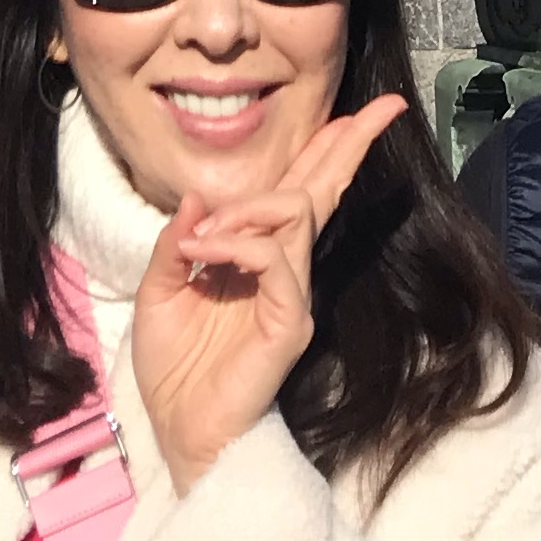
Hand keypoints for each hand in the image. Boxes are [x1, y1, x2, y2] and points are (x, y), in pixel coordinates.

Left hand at [126, 95, 406, 494]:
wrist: (180, 431)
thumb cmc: (174, 367)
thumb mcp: (158, 290)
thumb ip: (176, 242)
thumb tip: (197, 197)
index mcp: (257, 257)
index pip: (298, 191)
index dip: (326, 150)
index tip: (354, 113)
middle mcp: (285, 269)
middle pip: (323, 191)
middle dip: (349, 145)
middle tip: (382, 109)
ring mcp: (291, 295)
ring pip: (293, 213)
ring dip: (243, 209)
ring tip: (201, 241)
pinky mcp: (289, 322)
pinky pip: (277, 259)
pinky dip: (241, 244)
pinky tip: (210, 255)